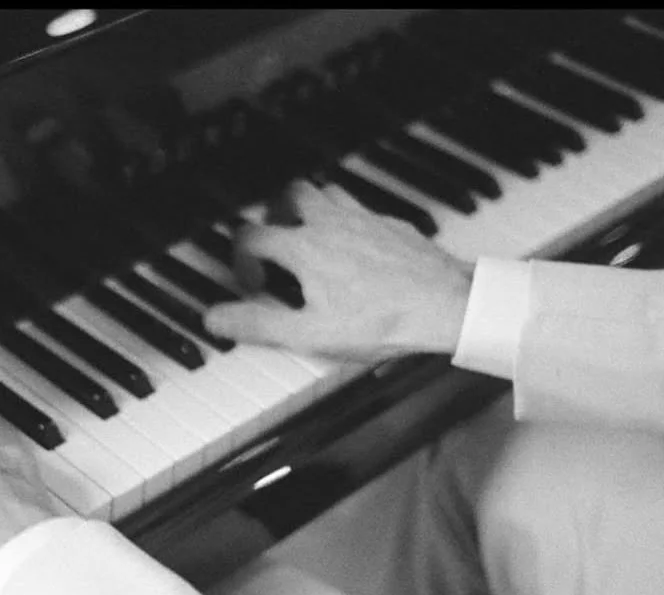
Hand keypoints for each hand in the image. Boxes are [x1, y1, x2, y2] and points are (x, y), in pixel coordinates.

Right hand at [204, 181, 473, 363]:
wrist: (449, 307)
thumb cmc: (383, 322)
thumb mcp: (310, 334)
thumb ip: (257, 325)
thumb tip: (215, 319)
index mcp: (305, 248)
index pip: (252, 235)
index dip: (241, 259)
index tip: (254, 284)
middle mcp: (333, 224)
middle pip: (290, 194)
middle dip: (274, 215)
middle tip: (275, 245)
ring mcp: (366, 220)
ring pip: (328, 192)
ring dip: (311, 209)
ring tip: (310, 240)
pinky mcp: (395, 226)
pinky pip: (363, 209)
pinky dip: (349, 221)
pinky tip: (356, 250)